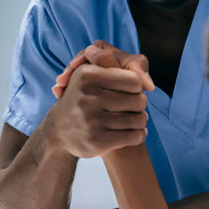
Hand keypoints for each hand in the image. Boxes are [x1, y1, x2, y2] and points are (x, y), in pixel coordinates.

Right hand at [42, 43, 152, 158]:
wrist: (59, 129)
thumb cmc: (84, 96)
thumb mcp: (90, 73)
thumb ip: (115, 66)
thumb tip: (149, 83)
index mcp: (87, 75)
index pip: (134, 80)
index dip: (137, 86)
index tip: (131, 91)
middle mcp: (88, 97)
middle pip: (139, 100)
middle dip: (141, 105)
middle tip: (134, 107)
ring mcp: (92, 121)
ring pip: (139, 119)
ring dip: (141, 121)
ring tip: (136, 120)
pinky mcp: (97, 141)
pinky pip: (134, 136)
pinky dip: (139, 135)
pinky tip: (135, 133)